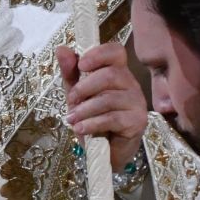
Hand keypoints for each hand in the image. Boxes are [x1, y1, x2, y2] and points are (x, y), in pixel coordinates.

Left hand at [57, 43, 147, 169]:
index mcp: (117, 71)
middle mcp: (131, 84)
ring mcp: (137, 102)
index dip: (98, 54)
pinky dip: (92, 123)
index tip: (81, 65)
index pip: (115, 52)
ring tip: (72, 119)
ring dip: (85, 109)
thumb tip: (61, 49)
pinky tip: (81, 128)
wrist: (104, 150)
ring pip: (110, 98)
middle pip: (111, 75)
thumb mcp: (76, 93)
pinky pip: (113, 118)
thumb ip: (70, 73)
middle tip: (71, 101)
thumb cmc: (92, 117)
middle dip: (84, 88)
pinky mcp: (138, 122)